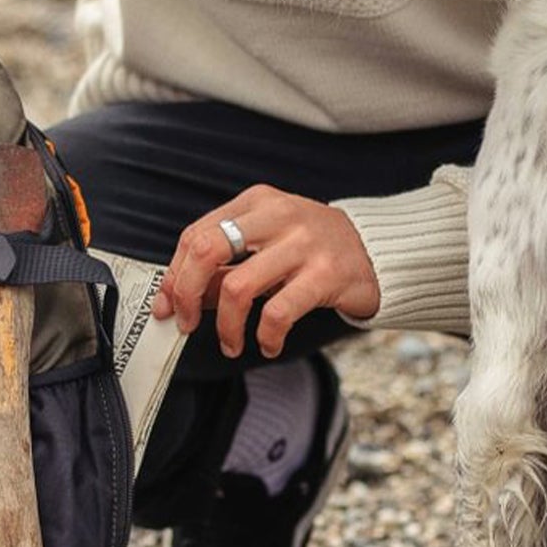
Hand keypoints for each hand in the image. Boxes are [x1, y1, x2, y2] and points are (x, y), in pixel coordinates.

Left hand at [152, 185, 379, 358]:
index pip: (196, 235)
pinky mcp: (326, 274)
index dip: (173, 275)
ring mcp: (303, 244)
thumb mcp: (267, 245)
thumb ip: (226, 266)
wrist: (379, 250)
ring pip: (237, 287)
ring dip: (226, 326)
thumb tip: (179, 298)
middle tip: (187, 324)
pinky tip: (268, 343)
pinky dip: (265, 336)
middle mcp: (277, 216)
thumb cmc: (313, 249)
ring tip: (232, 343)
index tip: (167, 306)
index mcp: (256, 202)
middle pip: (206, 250)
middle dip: (186, 293)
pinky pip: (278, 312)